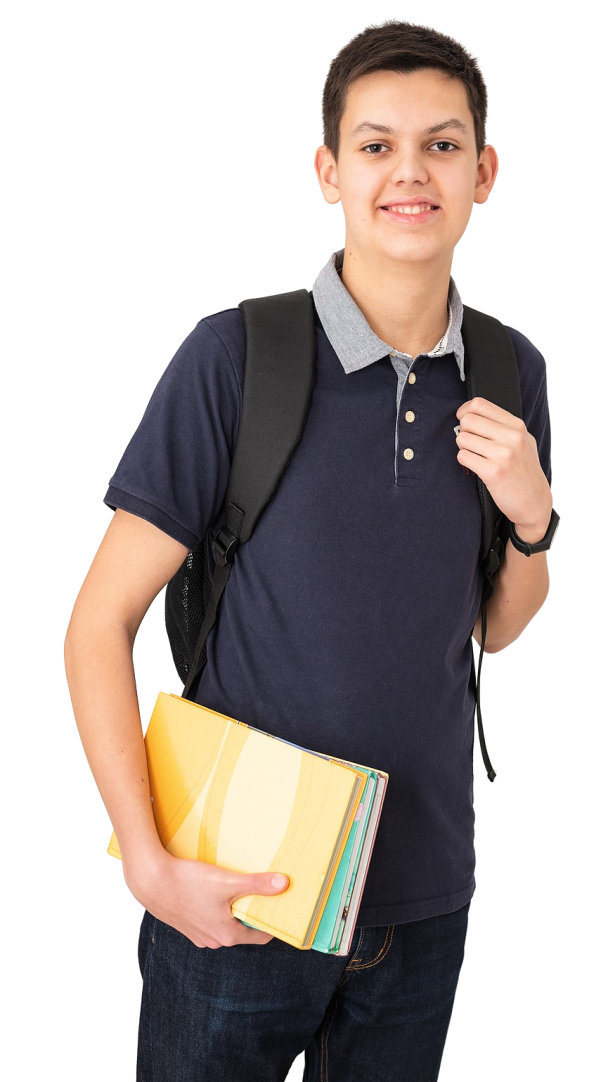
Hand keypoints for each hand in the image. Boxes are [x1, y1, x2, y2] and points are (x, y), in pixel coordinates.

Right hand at [123, 848, 290, 948]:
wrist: (150, 880)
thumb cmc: (187, 882)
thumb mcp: (227, 882)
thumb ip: (256, 885)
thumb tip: (284, 884)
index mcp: (227, 935)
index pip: (260, 935)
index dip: (271, 920)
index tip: (280, 906)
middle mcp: (213, 940)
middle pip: (243, 929)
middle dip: (253, 912)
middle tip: (262, 892)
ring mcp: (199, 935)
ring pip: (225, 924)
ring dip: (233, 909)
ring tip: (239, 888)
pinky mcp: (187, 925)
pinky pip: (210, 920)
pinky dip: (217, 908)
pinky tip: (213, 891)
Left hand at [455, 397, 552, 540]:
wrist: (534, 502)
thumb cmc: (524, 471)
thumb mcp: (523, 441)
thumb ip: (503, 426)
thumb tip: (472, 413)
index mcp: (517, 426)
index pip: (480, 404)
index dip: (464, 410)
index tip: (463, 419)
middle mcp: (512, 437)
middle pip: (468, 419)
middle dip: (463, 431)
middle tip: (471, 442)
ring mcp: (504, 454)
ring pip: (462, 438)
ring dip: (464, 448)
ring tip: (476, 456)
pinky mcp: (494, 472)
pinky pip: (464, 457)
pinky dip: (465, 461)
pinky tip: (477, 466)